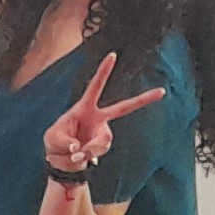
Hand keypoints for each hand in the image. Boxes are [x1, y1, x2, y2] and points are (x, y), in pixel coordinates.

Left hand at [40, 51, 163, 173]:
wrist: (60, 160)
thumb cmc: (55, 142)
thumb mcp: (53, 138)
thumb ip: (65, 141)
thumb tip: (79, 149)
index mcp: (84, 107)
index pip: (96, 86)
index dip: (104, 71)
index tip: (113, 54)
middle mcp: (98, 118)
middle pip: (124, 108)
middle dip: (143, 99)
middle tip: (161, 91)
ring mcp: (102, 132)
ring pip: (103, 140)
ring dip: (89, 150)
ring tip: (75, 155)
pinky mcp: (103, 145)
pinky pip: (98, 151)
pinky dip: (87, 157)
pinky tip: (77, 159)